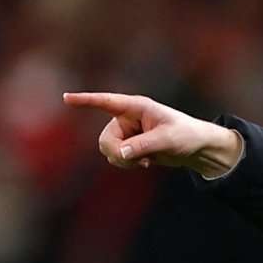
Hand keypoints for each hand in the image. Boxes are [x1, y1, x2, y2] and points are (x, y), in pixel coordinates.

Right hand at [62, 92, 243, 178]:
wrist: (195, 147)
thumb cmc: (185, 135)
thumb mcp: (167, 140)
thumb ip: (143, 145)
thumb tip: (121, 153)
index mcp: (136, 107)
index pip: (106, 102)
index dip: (86, 101)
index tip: (67, 98)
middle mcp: (127, 118)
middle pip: (105, 139)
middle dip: (118, 154)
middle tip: (138, 162)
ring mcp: (126, 132)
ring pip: (109, 151)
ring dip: (124, 161)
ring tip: (146, 161)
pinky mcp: (129, 145)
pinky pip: (117, 158)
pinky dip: (127, 164)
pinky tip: (145, 162)